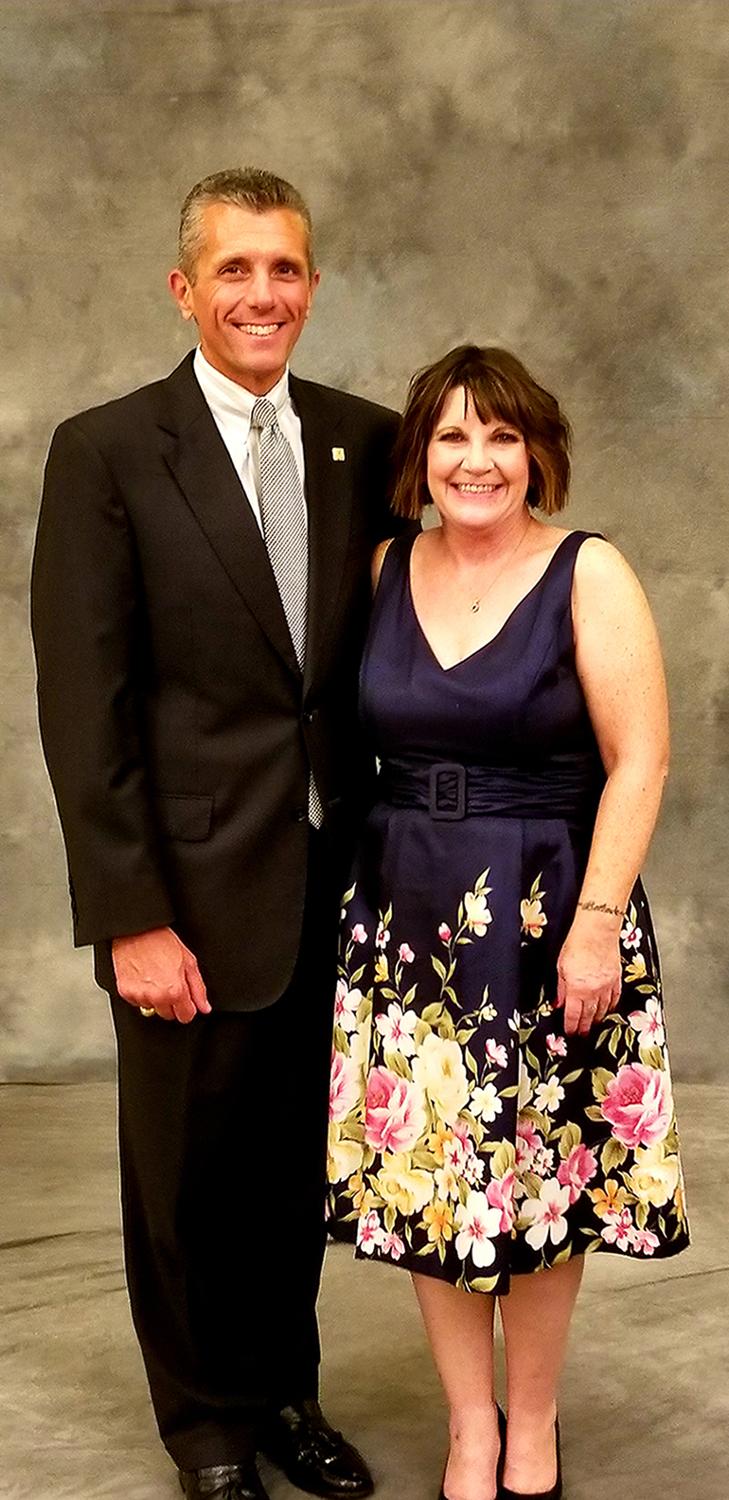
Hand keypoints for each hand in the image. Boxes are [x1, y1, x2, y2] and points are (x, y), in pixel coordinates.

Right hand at [112, 927, 211, 1023]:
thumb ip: (198, 989)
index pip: (186, 1017)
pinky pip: (137, 1002)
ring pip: (152, 1009)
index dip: (187, 1008)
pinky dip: (141, 994)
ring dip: (155, 999)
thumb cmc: (162, 942)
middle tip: (169, 984)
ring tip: (155, 978)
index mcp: (175, 991)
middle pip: (168, 1015)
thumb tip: (204, 1007)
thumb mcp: (189, 962)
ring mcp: (139, 996)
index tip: (185, 1000)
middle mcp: (157, 997)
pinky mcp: (125, 993)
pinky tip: (144, 978)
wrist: (137, 932)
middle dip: (171, 1003)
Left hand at [555, 917, 621, 1035]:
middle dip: (585, 1027)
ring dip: (598, 1019)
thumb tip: (559, 1003)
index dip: (571, 1026)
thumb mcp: (561, 967)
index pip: (573, 1015)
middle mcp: (594, 991)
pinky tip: (608, 1010)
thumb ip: (561, 988)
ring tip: (594, 1025)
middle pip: (589, 1016)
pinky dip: (611, 1007)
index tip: (570, 1032)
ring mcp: (607, 986)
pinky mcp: (616, 979)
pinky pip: (615, 999)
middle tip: (582, 1035)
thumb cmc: (577, 944)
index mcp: (577, 989)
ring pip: (603, 1010)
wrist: (597, 931)